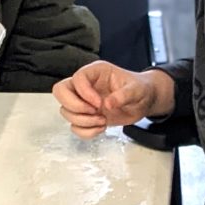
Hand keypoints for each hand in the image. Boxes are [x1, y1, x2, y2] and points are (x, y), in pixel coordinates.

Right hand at [52, 61, 173, 139]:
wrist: (143, 102)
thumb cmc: (140, 90)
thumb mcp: (136, 90)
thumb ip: (123, 95)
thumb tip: (108, 104)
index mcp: (95, 72)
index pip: (77, 78)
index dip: (84, 93)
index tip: (99, 104)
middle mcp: (85, 86)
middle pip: (60, 92)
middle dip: (74, 106)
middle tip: (94, 112)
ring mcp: (84, 102)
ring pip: (66, 112)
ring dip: (83, 121)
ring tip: (103, 121)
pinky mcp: (87, 117)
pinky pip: (75, 127)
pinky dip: (86, 132)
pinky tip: (102, 128)